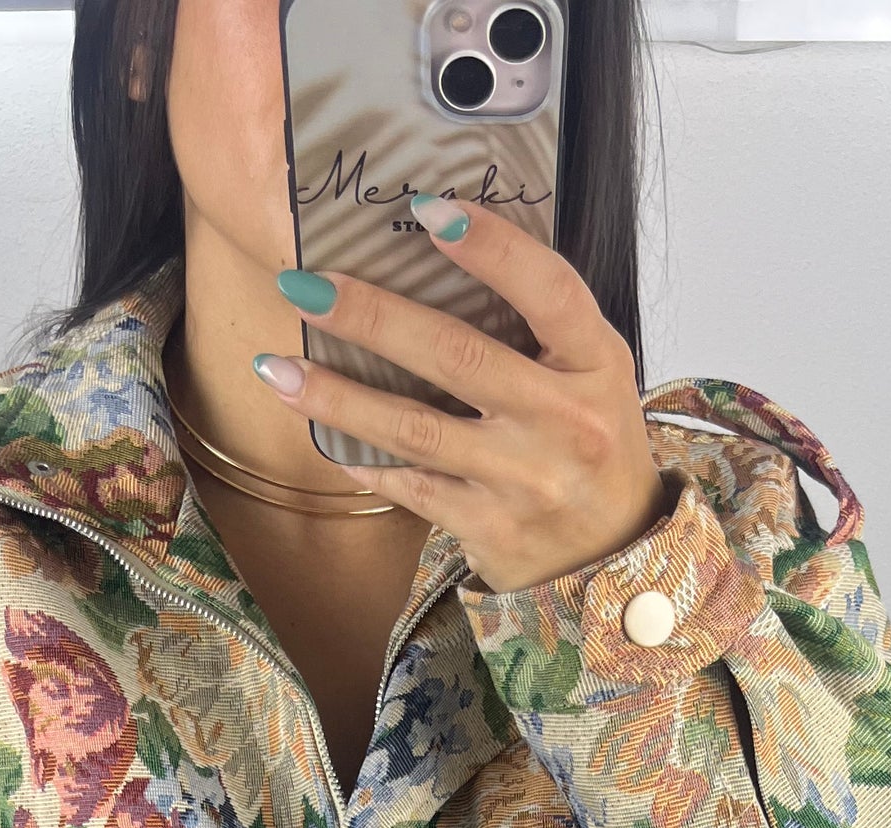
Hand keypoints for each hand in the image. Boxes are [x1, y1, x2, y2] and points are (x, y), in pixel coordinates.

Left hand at [258, 200, 667, 595]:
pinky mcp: (491, 528)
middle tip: (305, 285)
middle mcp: (564, 423)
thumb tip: (442, 245)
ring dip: (338, 397)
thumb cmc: (590, 444)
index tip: (427, 209)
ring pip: (416, 429)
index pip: (548, 291)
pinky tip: (322, 435)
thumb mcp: (593, 373)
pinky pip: (412, 488)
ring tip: (274, 369)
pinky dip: (363, 460)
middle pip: (458, 356)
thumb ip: (540, 323)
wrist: (616, 554)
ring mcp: (525, 480)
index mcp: (596, 365)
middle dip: (372, 317)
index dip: (491, 247)